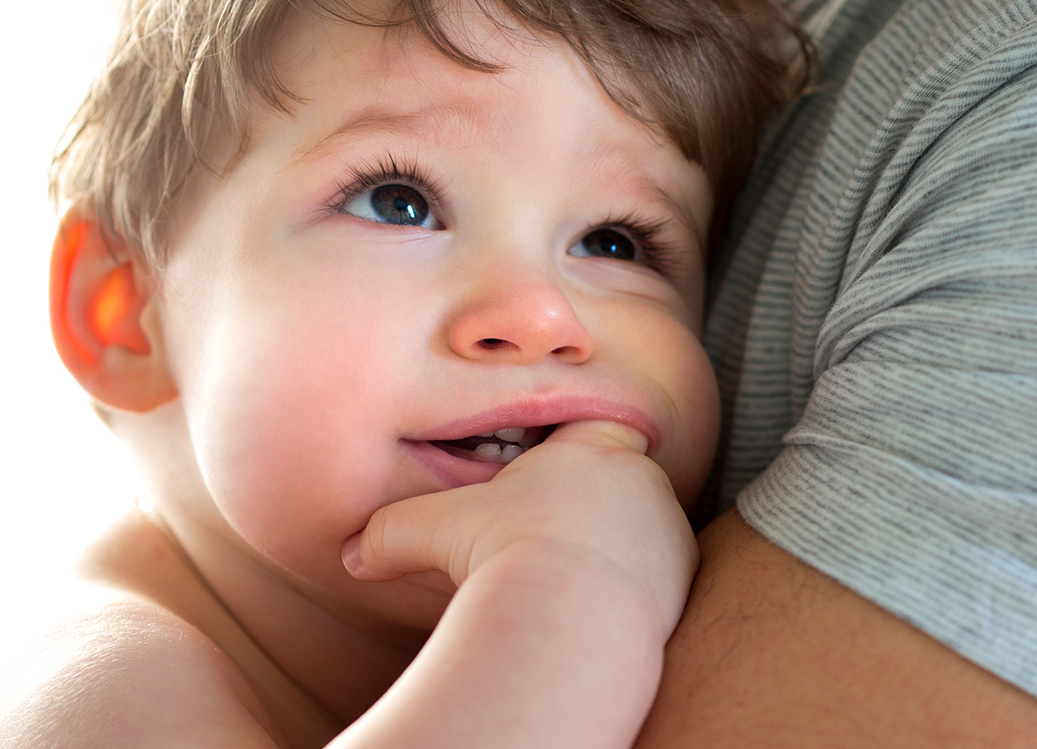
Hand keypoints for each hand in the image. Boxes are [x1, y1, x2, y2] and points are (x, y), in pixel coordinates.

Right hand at [343, 420, 697, 635]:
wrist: (568, 610)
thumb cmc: (500, 553)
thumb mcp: (432, 531)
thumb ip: (391, 533)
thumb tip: (352, 554)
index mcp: (585, 446)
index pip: (589, 425)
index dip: (569, 448)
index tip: (547, 479)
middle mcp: (637, 474)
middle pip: (617, 477)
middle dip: (589, 502)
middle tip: (552, 536)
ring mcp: (667, 520)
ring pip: (642, 523)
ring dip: (615, 542)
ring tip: (575, 574)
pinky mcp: (684, 568)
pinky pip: (661, 567)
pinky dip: (636, 581)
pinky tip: (599, 600)